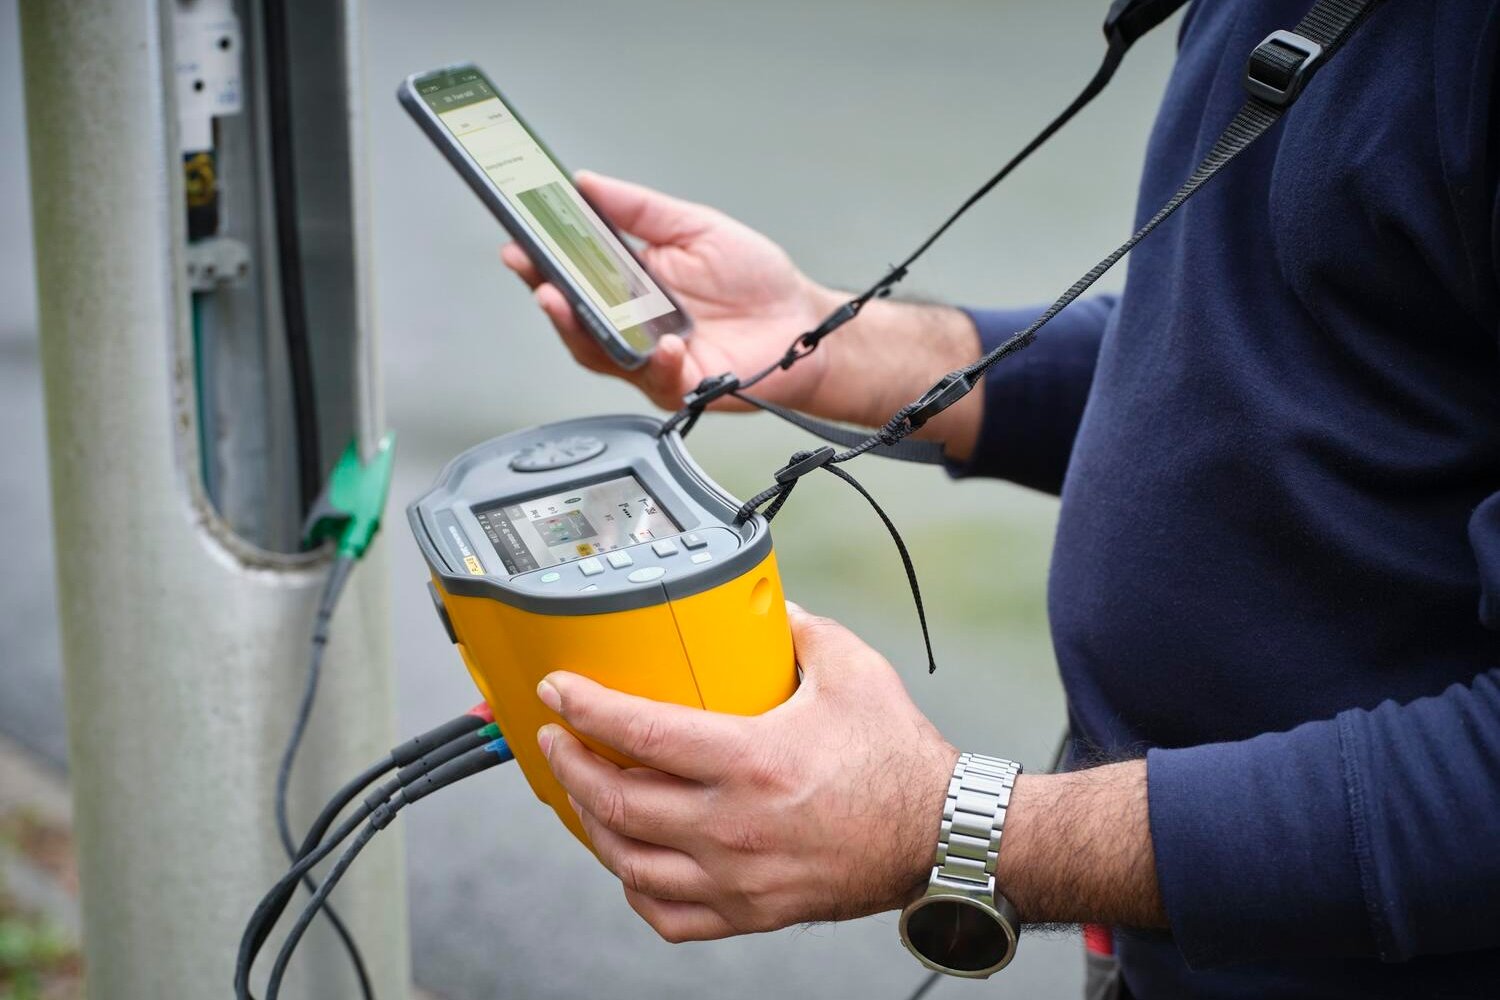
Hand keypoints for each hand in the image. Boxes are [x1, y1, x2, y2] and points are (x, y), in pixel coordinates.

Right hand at [501, 171, 843, 412]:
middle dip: (548, 298)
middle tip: (535, 278)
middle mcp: (635, 324)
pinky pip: (656, 379)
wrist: (803, 324)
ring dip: (581, 332)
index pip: (573, 273)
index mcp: (632, 282)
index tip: (520, 243)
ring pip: (599, 354)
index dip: (542, 261)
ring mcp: (652, 358)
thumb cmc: (758, 283)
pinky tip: (665, 344)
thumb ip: (639, 209)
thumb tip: (588, 183)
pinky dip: (657, 363)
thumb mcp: (695, 227)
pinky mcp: (679, 387)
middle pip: (574, 317)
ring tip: (569, 306)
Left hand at [534, 602, 958, 941]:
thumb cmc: (899, 760)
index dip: (586, 707)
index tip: (559, 690)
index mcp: (751, 760)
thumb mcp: (853, 672)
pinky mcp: (752, 910)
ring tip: (582, 794)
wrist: (939, 836)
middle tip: (556, 739)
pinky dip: (636, 889)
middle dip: (570, 766)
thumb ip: (801, 631)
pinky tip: (630, 862)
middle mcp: (734, 826)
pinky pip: (669, 916)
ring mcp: (738, 878)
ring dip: (592, 826)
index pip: (639, 733)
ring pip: (630, 864)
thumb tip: (769, 609)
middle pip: (617, 803)